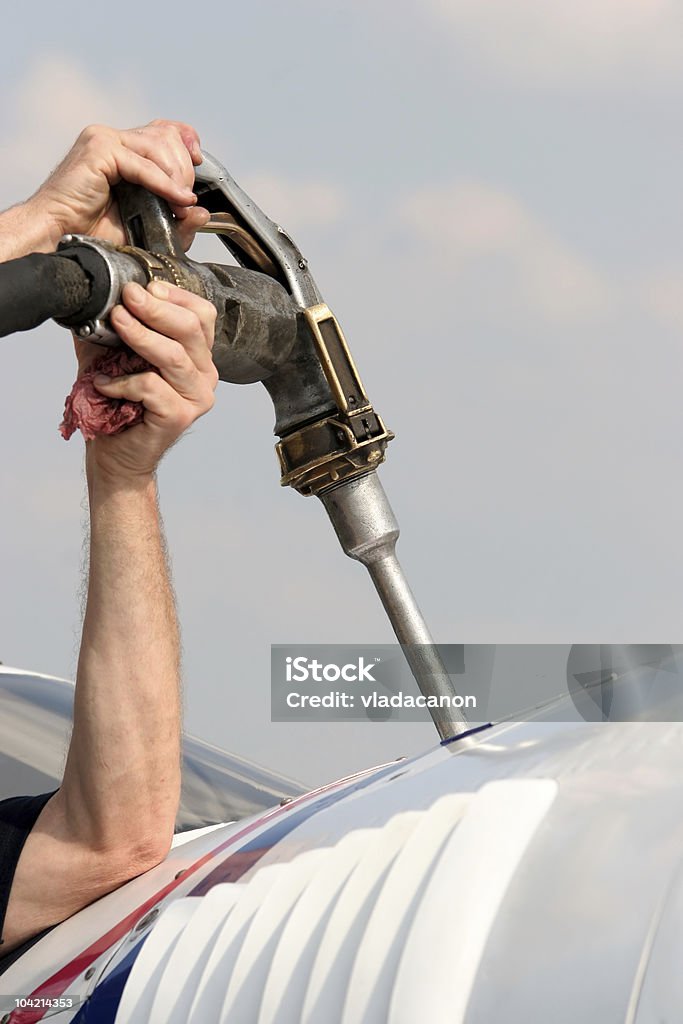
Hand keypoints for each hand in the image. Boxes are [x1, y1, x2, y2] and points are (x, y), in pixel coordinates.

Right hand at [25, 120, 208, 251]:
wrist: (58, 236)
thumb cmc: (92, 233)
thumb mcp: (145, 228)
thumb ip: (175, 221)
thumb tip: (202, 212)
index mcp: (123, 150)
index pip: (165, 130)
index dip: (186, 142)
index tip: (199, 164)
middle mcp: (114, 139)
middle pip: (167, 136)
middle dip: (185, 170)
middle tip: (184, 201)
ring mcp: (104, 140)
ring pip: (159, 145)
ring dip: (177, 176)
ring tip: (179, 205)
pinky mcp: (99, 149)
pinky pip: (143, 164)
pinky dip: (165, 184)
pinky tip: (177, 200)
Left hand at [81, 282, 217, 480]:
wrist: (115, 453)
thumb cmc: (118, 406)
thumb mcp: (112, 355)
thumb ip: (111, 326)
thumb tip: (93, 293)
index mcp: (197, 356)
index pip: (202, 314)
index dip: (174, 295)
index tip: (142, 287)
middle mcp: (204, 375)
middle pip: (191, 329)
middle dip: (155, 308)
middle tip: (128, 297)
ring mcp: (196, 397)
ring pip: (173, 356)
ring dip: (141, 336)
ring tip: (116, 324)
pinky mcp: (180, 416)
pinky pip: (152, 386)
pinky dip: (123, 381)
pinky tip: (104, 383)